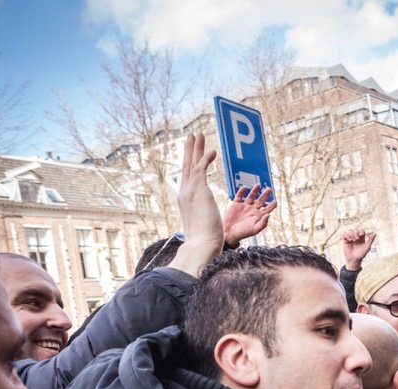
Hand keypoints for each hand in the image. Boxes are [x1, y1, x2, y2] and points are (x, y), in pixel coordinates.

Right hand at [169, 132, 223, 276]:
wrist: (201, 245)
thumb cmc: (203, 240)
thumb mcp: (201, 223)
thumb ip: (201, 216)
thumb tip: (203, 218)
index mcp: (185, 200)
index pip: (187, 176)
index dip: (189, 162)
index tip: (192, 152)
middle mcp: (185, 193)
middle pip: (187, 166)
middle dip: (190, 149)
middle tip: (192, 135)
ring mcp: (190, 191)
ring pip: (192, 164)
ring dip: (196, 148)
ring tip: (199, 134)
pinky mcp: (199, 192)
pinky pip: (201, 170)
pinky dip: (206, 159)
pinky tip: (212, 151)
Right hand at [222, 184, 276, 245]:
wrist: (229, 233)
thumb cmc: (242, 233)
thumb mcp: (255, 230)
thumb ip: (263, 223)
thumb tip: (269, 214)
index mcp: (258, 216)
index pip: (267, 209)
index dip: (272, 205)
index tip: (275, 201)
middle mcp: (252, 210)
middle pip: (261, 200)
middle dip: (265, 194)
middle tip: (269, 189)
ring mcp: (244, 206)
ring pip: (251, 196)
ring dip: (255, 190)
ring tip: (258, 185)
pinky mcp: (236, 204)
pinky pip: (239, 196)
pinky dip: (241, 191)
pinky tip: (244, 187)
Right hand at [342, 229, 375, 270]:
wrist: (353, 260)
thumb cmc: (361, 254)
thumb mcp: (367, 247)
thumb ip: (370, 240)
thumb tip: (375, 234)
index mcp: (362, 238)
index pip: (361, 231)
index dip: (361, 231)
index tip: (361, 234)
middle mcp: (356, 238)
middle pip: (356, 230)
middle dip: (356, 232)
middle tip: (356, 238)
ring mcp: (351, 239)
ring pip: (350, 231)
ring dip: (351, 233)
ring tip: (351, 239)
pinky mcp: (345, 241)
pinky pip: (345, 234)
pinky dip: (346, 235)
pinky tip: (349, 239)